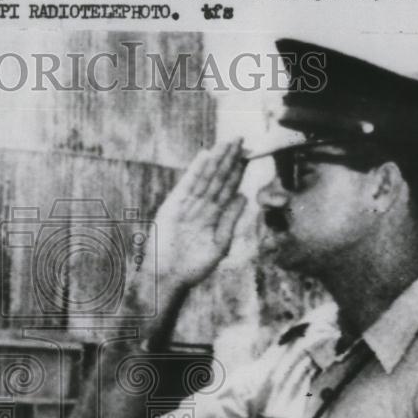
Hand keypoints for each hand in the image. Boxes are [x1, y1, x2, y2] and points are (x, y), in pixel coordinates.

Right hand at [152, 140, 247, 292]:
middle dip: (228, 160)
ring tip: (226, 143)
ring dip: (216, 160)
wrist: (169, 277)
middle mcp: (202, 207)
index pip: (228, 189)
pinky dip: (196, 171)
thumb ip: (231, 220)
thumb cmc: (194, 266)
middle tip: (240, 140)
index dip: (237, 172)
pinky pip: (188, 185)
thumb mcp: (220, 243)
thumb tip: (243, 196)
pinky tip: (206, 156)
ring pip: (205, 179)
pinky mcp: (174, 206)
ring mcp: (187, 205)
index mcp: (214, 216)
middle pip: (218, 179)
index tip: (248, 155)